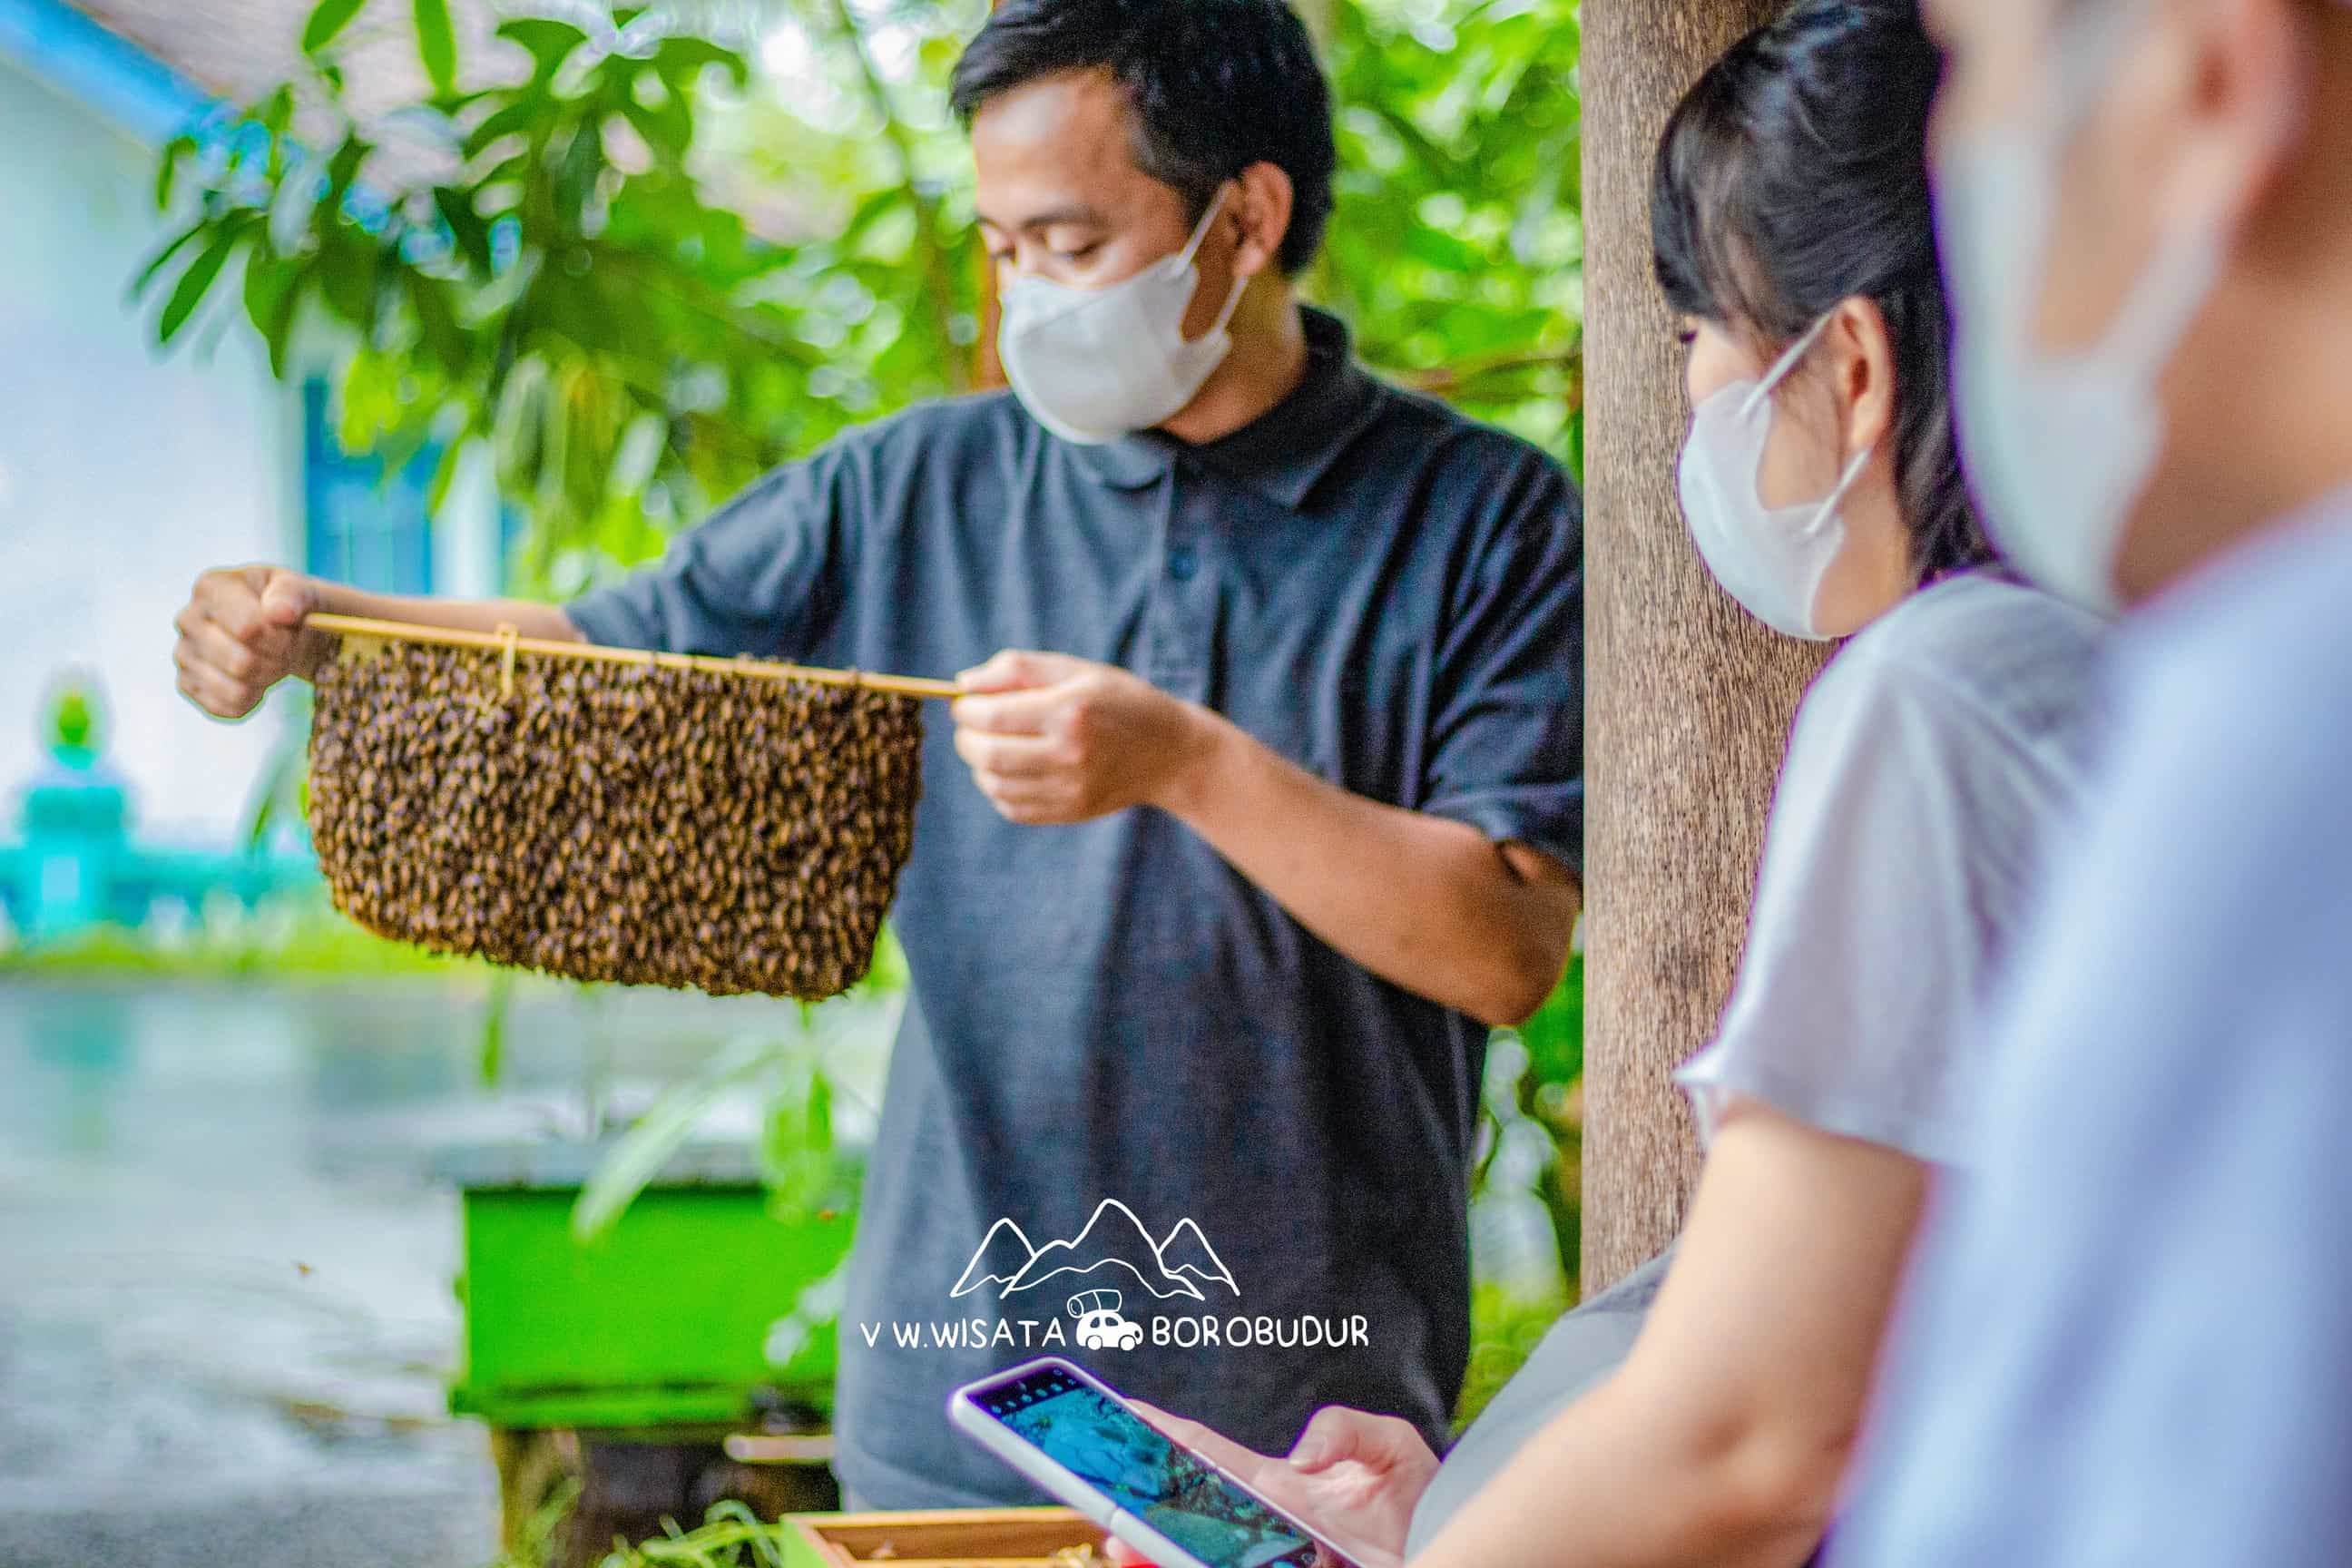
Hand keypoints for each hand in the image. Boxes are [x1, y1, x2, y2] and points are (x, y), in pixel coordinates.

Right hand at [173, 565, 326, 718]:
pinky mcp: (187, 684)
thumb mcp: (302, 589)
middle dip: (276, 661)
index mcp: (211, 587)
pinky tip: (256, 679)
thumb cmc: (290, 606)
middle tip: (286, 649)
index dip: (281, 638)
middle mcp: (188, 619)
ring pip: (234, 689)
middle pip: (241, 663)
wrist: (284, 630)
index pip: (248, 628)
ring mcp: (183, 653)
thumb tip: (279, 613)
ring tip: (271, 660)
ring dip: (266, 680)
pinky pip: (225, 708)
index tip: (292, 630)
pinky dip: (252, 700)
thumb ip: (294, 594)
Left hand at [951, 651, 1220, 824]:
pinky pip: (1012, 806)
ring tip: (994, 745)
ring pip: (994, 784)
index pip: (991, 716)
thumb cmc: (1119, 701)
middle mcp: (1070, 754)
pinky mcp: (1070, 812)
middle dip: (966, 738)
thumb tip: (963, 684)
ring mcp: (1070, 789)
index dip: (965, 709)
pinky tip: (1013, 769)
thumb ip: (1019, 669)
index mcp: (1070, 711)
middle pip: (988, 755)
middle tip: (970, 727)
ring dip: (980, 764)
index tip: (964, 703)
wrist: (1170, 753)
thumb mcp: (1077, 670)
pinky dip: (998, 788)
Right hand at [1101, 1403, 1439, 1567]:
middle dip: (1134, 1500)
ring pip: (1198, 1558)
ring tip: (1121, 1539)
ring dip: (1155, 1551)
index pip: (1205, 1456)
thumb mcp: (1393, 1447)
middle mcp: (1265, 1529)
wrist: (1462, 1548)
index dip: (1158, 1433)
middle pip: (1184, 1512)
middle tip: (1090, 1485)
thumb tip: (1300, 1457)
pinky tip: (1171, 1561)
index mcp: (1279, 1487)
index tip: (1113, 1411)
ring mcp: (1274, 1561)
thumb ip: (1346, 1429)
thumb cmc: (1427, 1505)